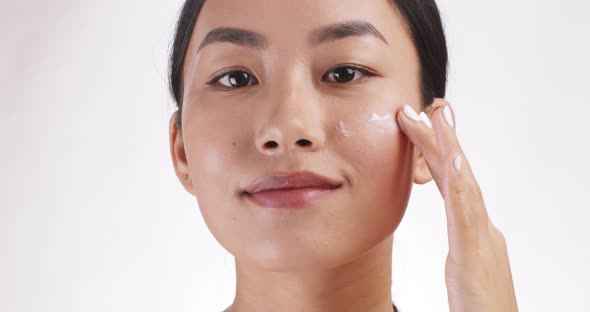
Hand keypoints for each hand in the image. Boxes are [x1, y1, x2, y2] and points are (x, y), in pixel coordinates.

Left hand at [396, 98, 517, 311]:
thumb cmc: (482, 306)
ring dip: (451, 147)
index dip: (440, 151)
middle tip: (429, 104)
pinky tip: (454, 160)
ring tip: (440, 114)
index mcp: (474, 231)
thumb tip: (459, 235)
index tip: (425, 122)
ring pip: (464, 185)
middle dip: (442, 138)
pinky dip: (461, 185)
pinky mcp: (475, 255)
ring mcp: (482, 239)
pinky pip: (466, 215)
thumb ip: (463, 248)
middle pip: (457, 175)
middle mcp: (482, 228)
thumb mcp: (466, 271)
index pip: (453, 183)